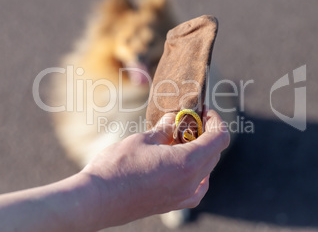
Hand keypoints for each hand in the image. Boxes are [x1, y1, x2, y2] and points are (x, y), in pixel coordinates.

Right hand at [81, 109, 229, 227]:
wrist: (98, 199)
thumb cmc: (117, 167)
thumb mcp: (143, 139)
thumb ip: (164, 129)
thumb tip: (174, 119)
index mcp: (187, 163)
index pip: (219, 138)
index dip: (215, 121)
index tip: (204, 111)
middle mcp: (191, 182)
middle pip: (214, 153)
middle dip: (206, 133)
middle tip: (188, 121)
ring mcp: (183, 197)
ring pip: (206, 170)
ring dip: (201, 151)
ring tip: (181, 141)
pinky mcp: (173, 204)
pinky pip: (197, 188)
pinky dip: (197, 173)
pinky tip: (182, 165)